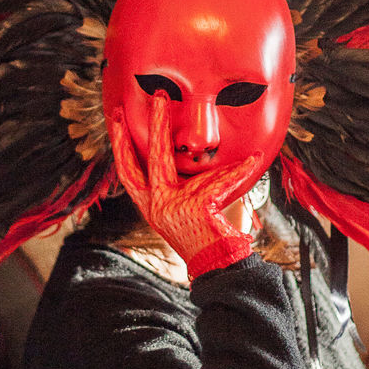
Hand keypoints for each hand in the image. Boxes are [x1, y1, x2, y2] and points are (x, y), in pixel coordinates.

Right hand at [111, 92, 260, 277]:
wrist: (219, 265)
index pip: (129, 173)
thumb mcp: (190, 207)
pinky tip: (253, 157)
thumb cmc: (207, 237)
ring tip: (162, 102)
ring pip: (161, 159)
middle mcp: (155, 206)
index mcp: (152, 206)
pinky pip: (221, 181)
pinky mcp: (195, 206)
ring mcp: (171, 206)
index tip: (114, 121)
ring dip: (159, 127)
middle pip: (136, 162)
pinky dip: (239, 170)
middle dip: (129, 132)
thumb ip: (188, 183)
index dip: (120, 147)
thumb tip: (198, 155)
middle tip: (129, 106)